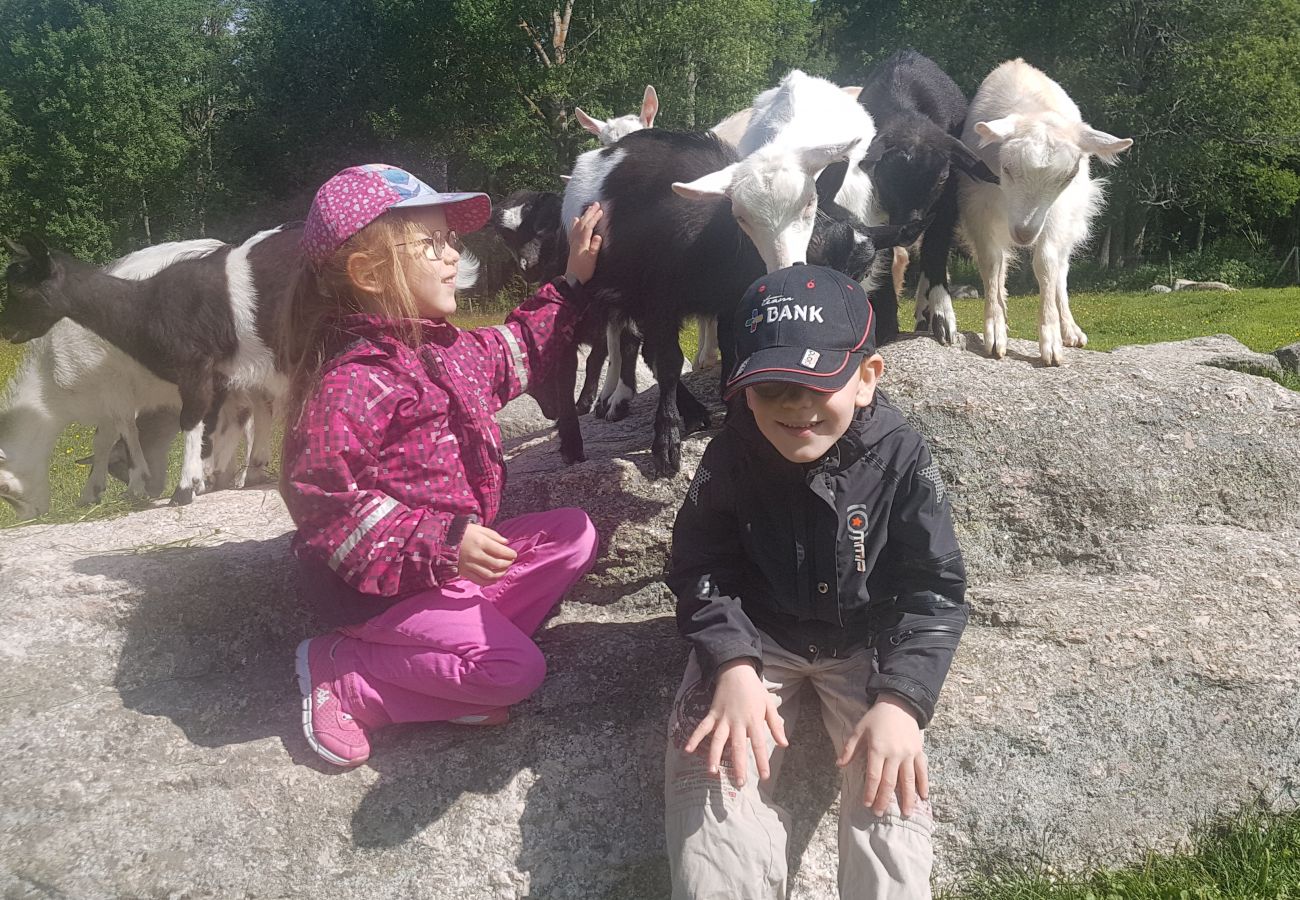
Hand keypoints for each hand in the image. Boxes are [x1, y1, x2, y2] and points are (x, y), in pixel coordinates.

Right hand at [457, 523, 516, 584]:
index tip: (514, 554)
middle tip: (510, 561)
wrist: (441, 541)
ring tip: (504, 570)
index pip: (500, 551)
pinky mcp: (464, 573)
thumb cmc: (462, 533)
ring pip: (490, 575)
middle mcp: (475, 555)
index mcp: (480, 542)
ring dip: (500, 573)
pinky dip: (490, 582)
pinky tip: (495, 578)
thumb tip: (506, 543)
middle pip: (497, 564)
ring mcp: (469, 565)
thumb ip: (493, 535)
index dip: (510, 554)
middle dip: (507, 563)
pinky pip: (480, 581)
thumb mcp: (478, 529)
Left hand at [564, 202, 602, 284]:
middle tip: (596, 204)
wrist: (572, 278)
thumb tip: (598, 236)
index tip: (601, 210)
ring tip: (587, 208)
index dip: (594, 218)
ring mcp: (574, 242)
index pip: (589, 226)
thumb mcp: (591, 260)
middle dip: (589, 213)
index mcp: (582, 242)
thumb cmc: (584, 270)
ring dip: (583, 216)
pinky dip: (575, 223)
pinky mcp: (573, 245)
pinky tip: (575, 220)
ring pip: (578, 225)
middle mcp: (577, 240)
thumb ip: (594, 248)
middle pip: (583, 223)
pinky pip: (574, 230)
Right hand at [683, 659, 787, 786]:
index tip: (764, 777)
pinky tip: (687, 750)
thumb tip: (784, 744)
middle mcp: (738, 721)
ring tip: (712, 772)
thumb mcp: (769, 705)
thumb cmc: (754, 689)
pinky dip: (694, 738)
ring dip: (714, 756)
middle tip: (739, 783)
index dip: (761, 761)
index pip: (759, 744)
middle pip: (738, 747)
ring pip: (718, 740)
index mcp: (753, 720)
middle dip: (738, 766)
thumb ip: (775, 725)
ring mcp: (723, 718)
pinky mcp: (712, 714)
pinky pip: (702, 727)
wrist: (736, 670)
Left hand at [836, 695, 927, 816]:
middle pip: (890, 782)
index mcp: (877, 749)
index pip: (874, 776)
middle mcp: (894, 754)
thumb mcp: (859, 729)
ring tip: (906, 813)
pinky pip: (922, 771)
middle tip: (879, 813)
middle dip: (884, 799)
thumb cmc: (876, 718)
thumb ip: (849, 749)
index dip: (870, 792)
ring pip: (908, 780)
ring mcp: (909, 754)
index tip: (866, 804)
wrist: (899, 704)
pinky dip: (924, 784)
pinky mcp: (919, 752)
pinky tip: (924, 797)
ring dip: (907, 798)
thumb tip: (839, 765)